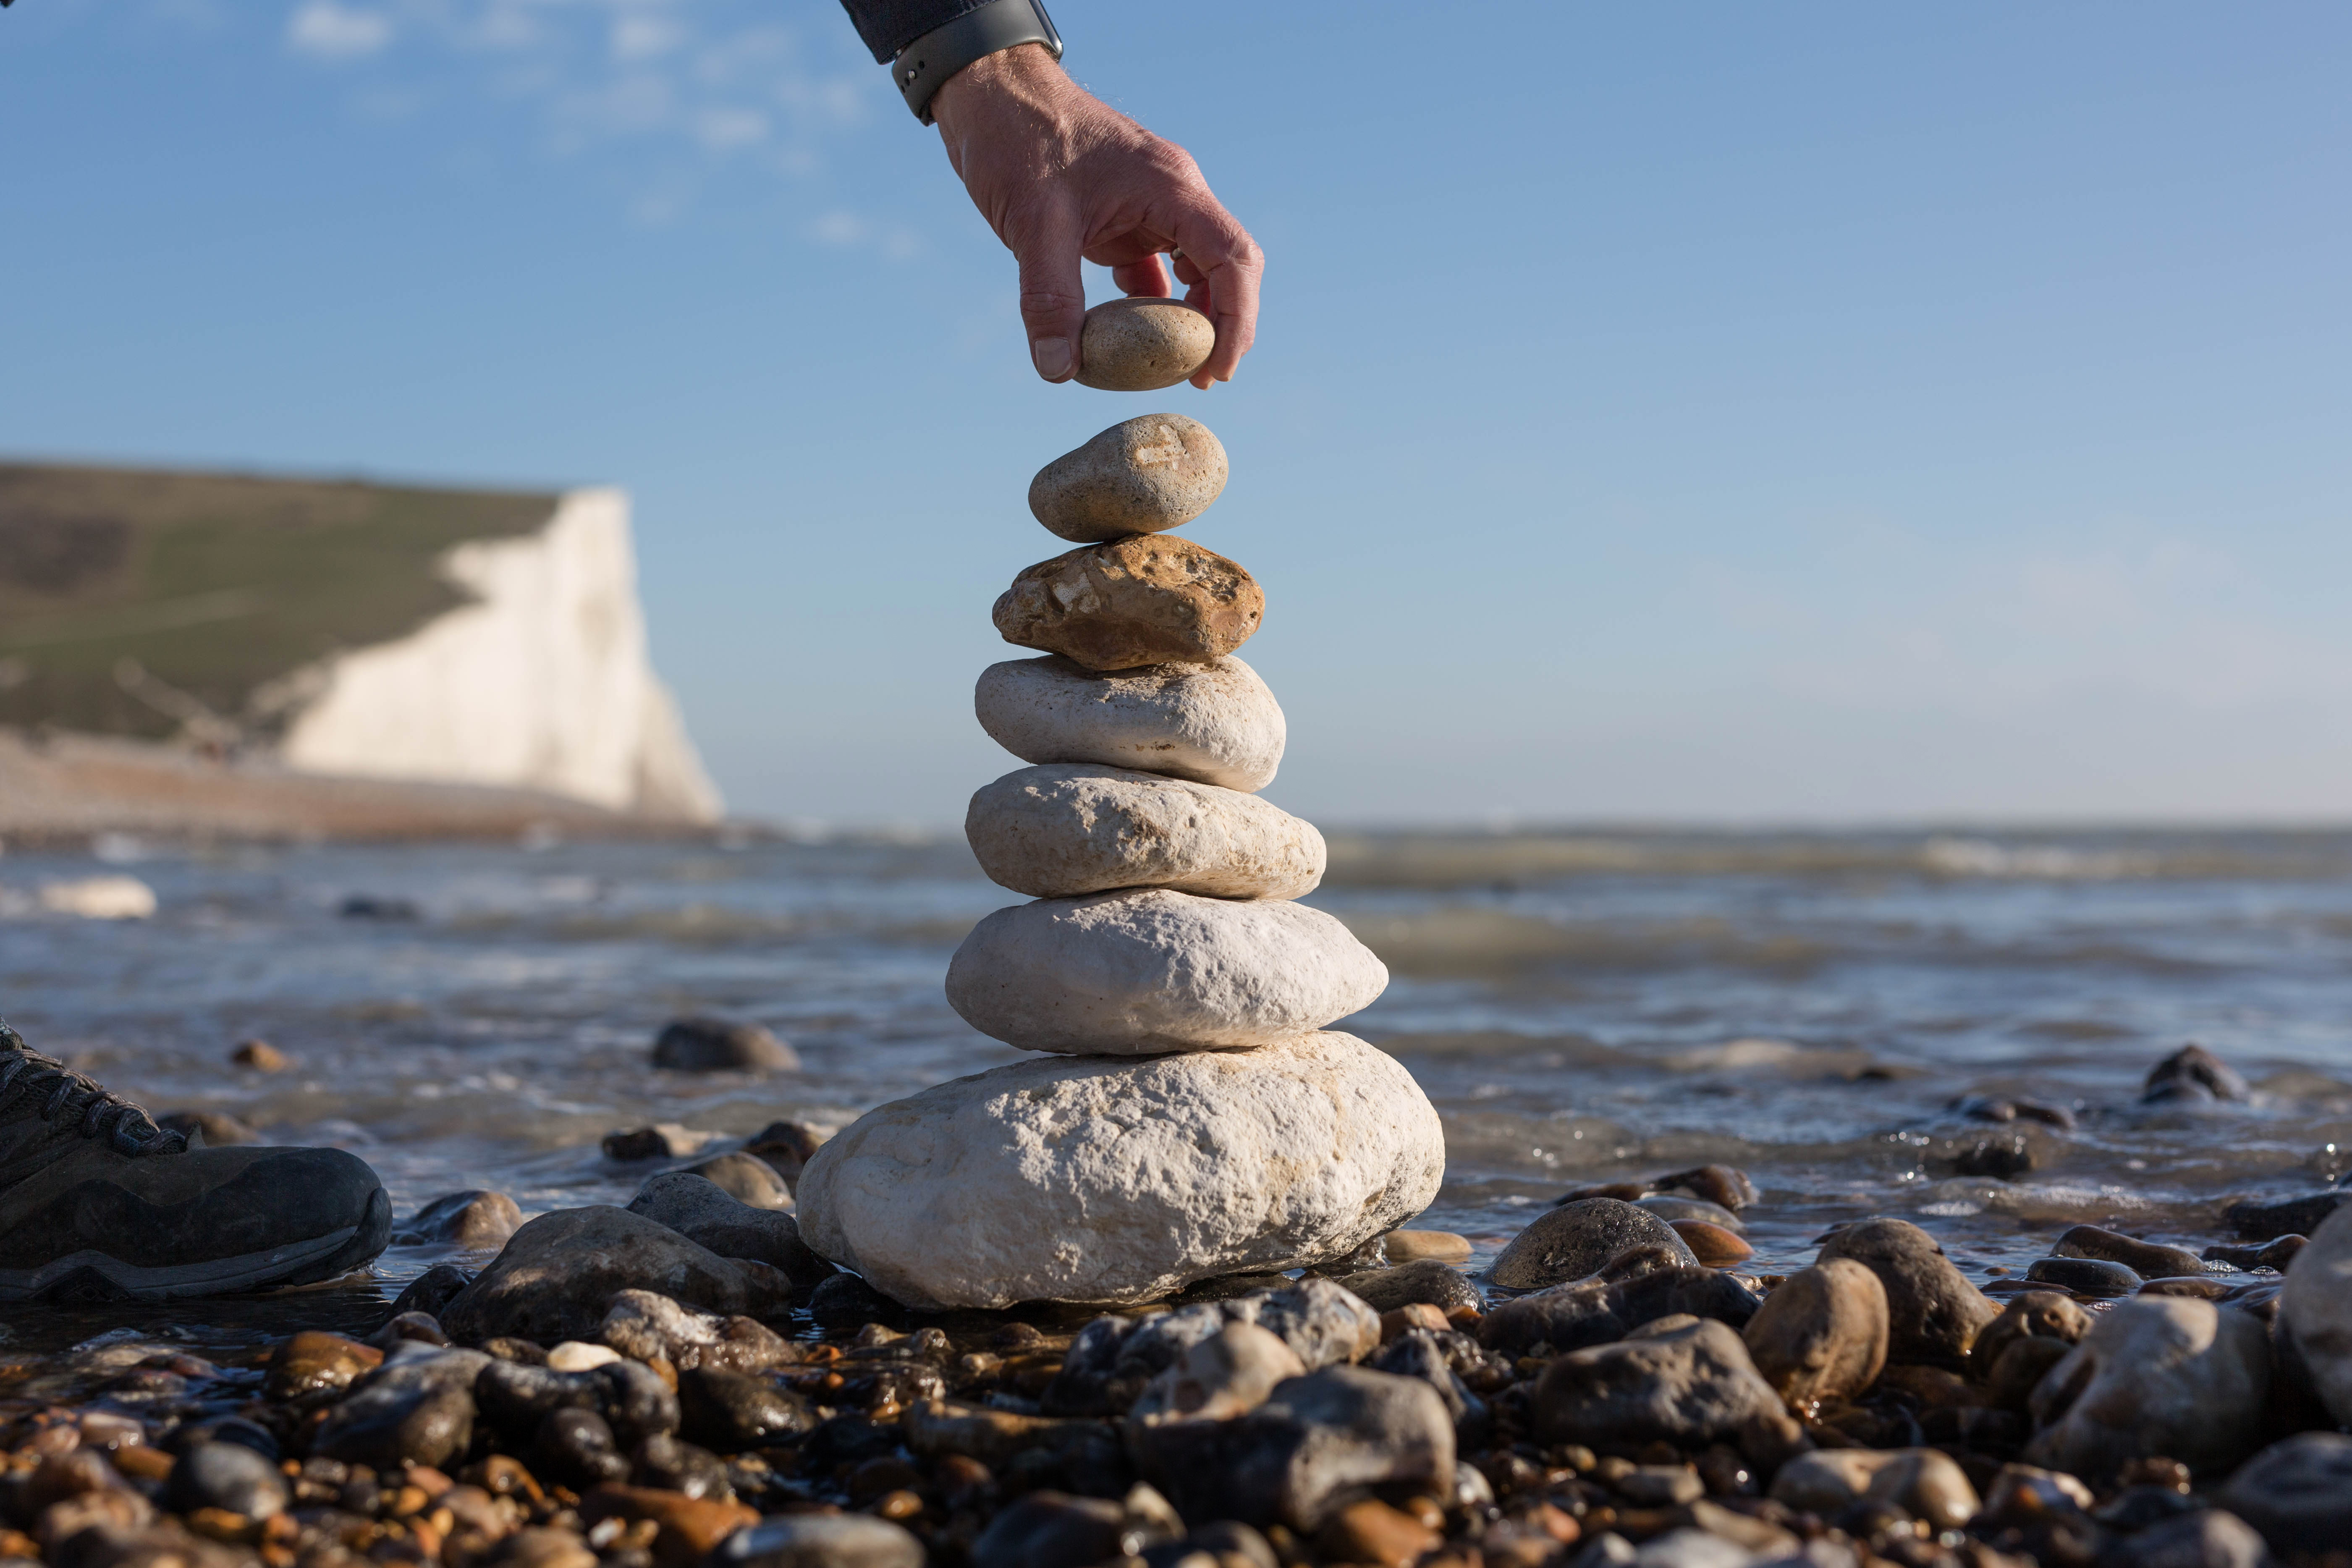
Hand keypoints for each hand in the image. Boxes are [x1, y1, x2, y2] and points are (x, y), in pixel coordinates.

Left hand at [931, 44, 1262, 388]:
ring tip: (1171, 368)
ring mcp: (1150, 205)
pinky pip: (1153, 269)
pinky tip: (1127, 339)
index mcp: (1171, 188)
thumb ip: (1048, 299)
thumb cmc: (1016, 141)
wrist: (988, 95)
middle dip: (1224, 326)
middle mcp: (1173, 195)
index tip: (1217, 371)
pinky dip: (1148, 305)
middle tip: (1203, 380)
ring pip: (1195, 269)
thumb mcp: (1032, 224)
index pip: (1234, 259)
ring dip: (1190, 318)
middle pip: (1227, 267)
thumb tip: (1058, 371)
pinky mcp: (1123, 216)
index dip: (1239, 320)